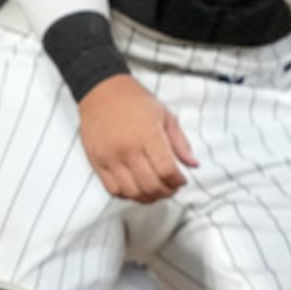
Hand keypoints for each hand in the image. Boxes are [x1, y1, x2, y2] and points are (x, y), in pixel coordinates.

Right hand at [78, 75, 198, 202]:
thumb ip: (180, 143)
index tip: (182, 181)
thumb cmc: (136, 101)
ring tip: (156, 191)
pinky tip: (136, 188)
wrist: (102, 91)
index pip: (166, 171)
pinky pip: (113, 189)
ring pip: (132, 192)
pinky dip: (127, 195)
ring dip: (148, 198)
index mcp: (148, 136)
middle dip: (166, 192)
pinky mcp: (96, 162)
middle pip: (150, 185)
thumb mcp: (166, 116)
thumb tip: (194, 165)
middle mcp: (128, 149)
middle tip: (171, 189)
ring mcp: (110, 158)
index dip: (177, 181)